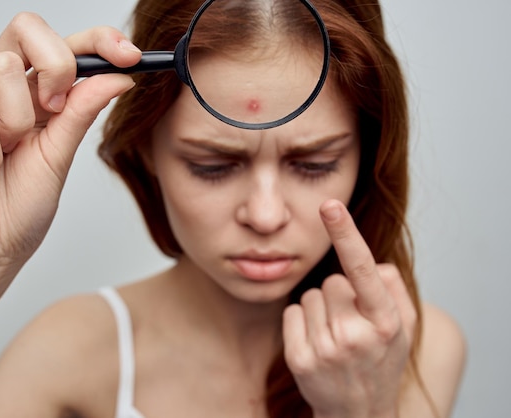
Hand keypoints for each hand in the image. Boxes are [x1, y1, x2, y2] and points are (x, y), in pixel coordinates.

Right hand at [0, 13, 139, 307]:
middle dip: (55, 66)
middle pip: (25, 28)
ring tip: (5, 155)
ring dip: (17, 125)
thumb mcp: (60, 155)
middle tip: (55, 109)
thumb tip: (118, 77)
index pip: (61, 44)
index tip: (129, 55)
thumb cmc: (19, 208)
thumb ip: (82, 112)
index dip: (97, 39)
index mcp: (29, 93)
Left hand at [282, 200, 416, 417]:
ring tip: (335, 335)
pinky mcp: (300, 359)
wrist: (359, 412)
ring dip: (321, 308)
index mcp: (385, 322)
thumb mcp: (404, 327)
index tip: (329, 206)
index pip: (362, 269)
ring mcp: (326, 350)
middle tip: (351, 321)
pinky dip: (302, 321)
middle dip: (339, 293)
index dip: (346, 234)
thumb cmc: (382, 361)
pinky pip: (292, 313)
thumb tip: (372, 262)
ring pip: (310, 295)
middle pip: (331, 281)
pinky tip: (317, 342)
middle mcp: (356, 335)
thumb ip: (392, 288)